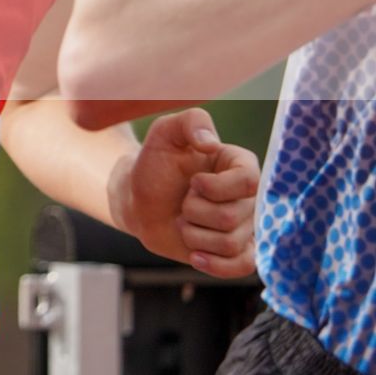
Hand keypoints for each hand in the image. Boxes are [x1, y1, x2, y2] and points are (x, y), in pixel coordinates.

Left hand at [109, 107, 257, 276]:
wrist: (139, 200)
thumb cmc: (154, 164)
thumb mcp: (165, 133)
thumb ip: (190, 122)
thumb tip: (211, 143)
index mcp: (241, 165)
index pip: (249, 182)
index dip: (215, 187)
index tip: (193, 182)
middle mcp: (250, 197)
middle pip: (234, 216)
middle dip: (195, 211)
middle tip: (183, 202)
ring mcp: (245, 226)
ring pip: (231, 243)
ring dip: (194, 235)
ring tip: (184, 221)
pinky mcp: (237, 252)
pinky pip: (243, 267)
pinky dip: (215, 265)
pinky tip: (195, 255)